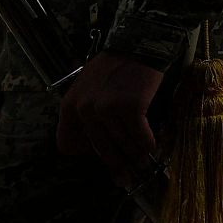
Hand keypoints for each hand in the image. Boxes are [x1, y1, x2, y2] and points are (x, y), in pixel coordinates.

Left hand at [57, 51, 165, 187]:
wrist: (139, 44)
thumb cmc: (117, 65)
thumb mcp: (90, 88)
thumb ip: (89, 113)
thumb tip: (103, 143)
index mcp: (69, 106)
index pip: (67, 144)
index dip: (86, 153)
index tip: (104, 155)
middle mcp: (84, 110)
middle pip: (100, 150)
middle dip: (117, 165)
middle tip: (127, 177)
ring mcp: (106, 109)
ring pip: (122, 145)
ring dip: (136, 158)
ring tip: (144, 165)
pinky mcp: (129, 108)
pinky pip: (140, 137)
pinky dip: (149, 145)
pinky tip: (154, 148)